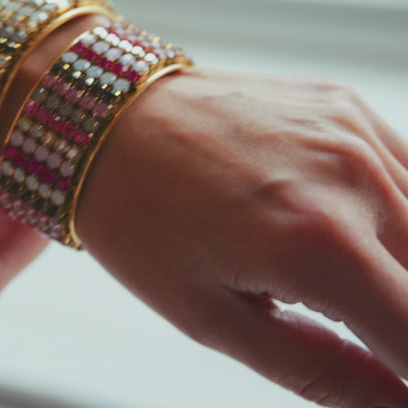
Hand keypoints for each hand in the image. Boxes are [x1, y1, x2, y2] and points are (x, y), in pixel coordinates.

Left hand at [76, 68, 407, 406]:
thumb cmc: (139, 221)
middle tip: (333, 318)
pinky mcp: (345, 106)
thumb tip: (396, 403)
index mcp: (319, 246)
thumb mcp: (211, 317)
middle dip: (395, 319)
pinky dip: (390, 212)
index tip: (386, 379)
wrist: (105, 120)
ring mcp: (354, 133)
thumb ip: (319, 369)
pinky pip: (404, 173)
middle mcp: (354, 180)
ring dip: (394, 266)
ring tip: (315, 267)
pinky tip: (334, 223)